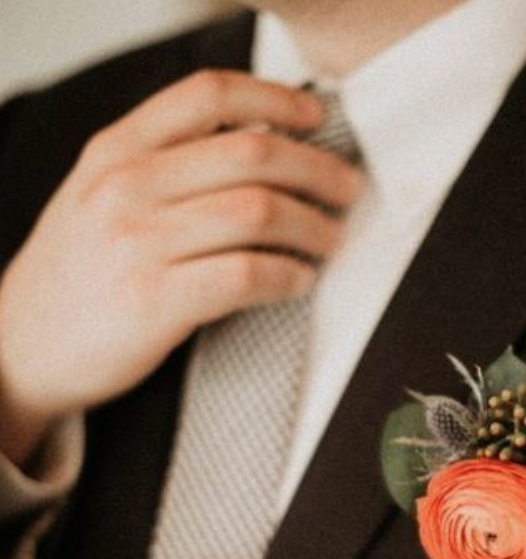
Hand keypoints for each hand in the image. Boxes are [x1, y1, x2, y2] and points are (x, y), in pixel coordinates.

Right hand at [0, 70, 362, 464]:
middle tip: (346, 190)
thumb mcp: (101, 196)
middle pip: (252, 154)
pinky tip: (301, 280)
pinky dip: (289, 275)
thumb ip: (164, 165)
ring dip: (313, 226)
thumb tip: (260, 144)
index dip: (274, 99)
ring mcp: (138, 243)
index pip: (208, 96)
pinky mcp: (154, 300)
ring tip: (332, 239)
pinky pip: (248, 274)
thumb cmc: (78, 273)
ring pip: (259, 212)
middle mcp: (126, 186)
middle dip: (317, 169)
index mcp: (116, 150)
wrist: (22, 348)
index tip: (315, 117)